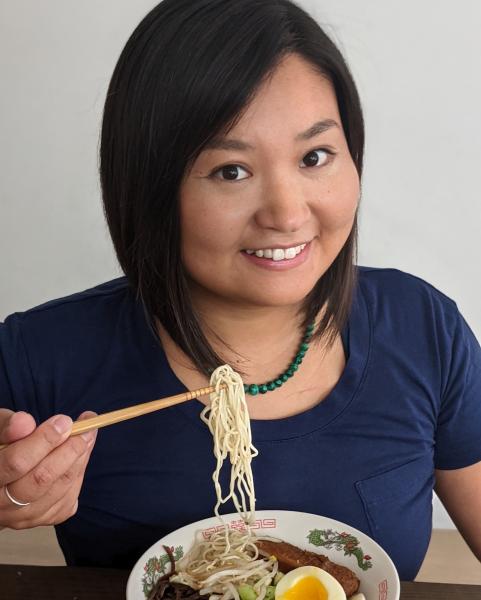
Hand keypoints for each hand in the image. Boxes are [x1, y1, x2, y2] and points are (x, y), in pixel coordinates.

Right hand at [0, 409, 96, 528]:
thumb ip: (8, 427)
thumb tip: (25, 422)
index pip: (17, 462)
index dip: (44, 440)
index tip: (64, 421)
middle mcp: (0, 505)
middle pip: (41, 479)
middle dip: (69, 450)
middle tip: (85, 428)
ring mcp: (20, 517)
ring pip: (58, 490)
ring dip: (79, 460)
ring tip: (88, 435)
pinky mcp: (40, 519)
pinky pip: (67, 500)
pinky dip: (78, 474)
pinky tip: (81, 455)